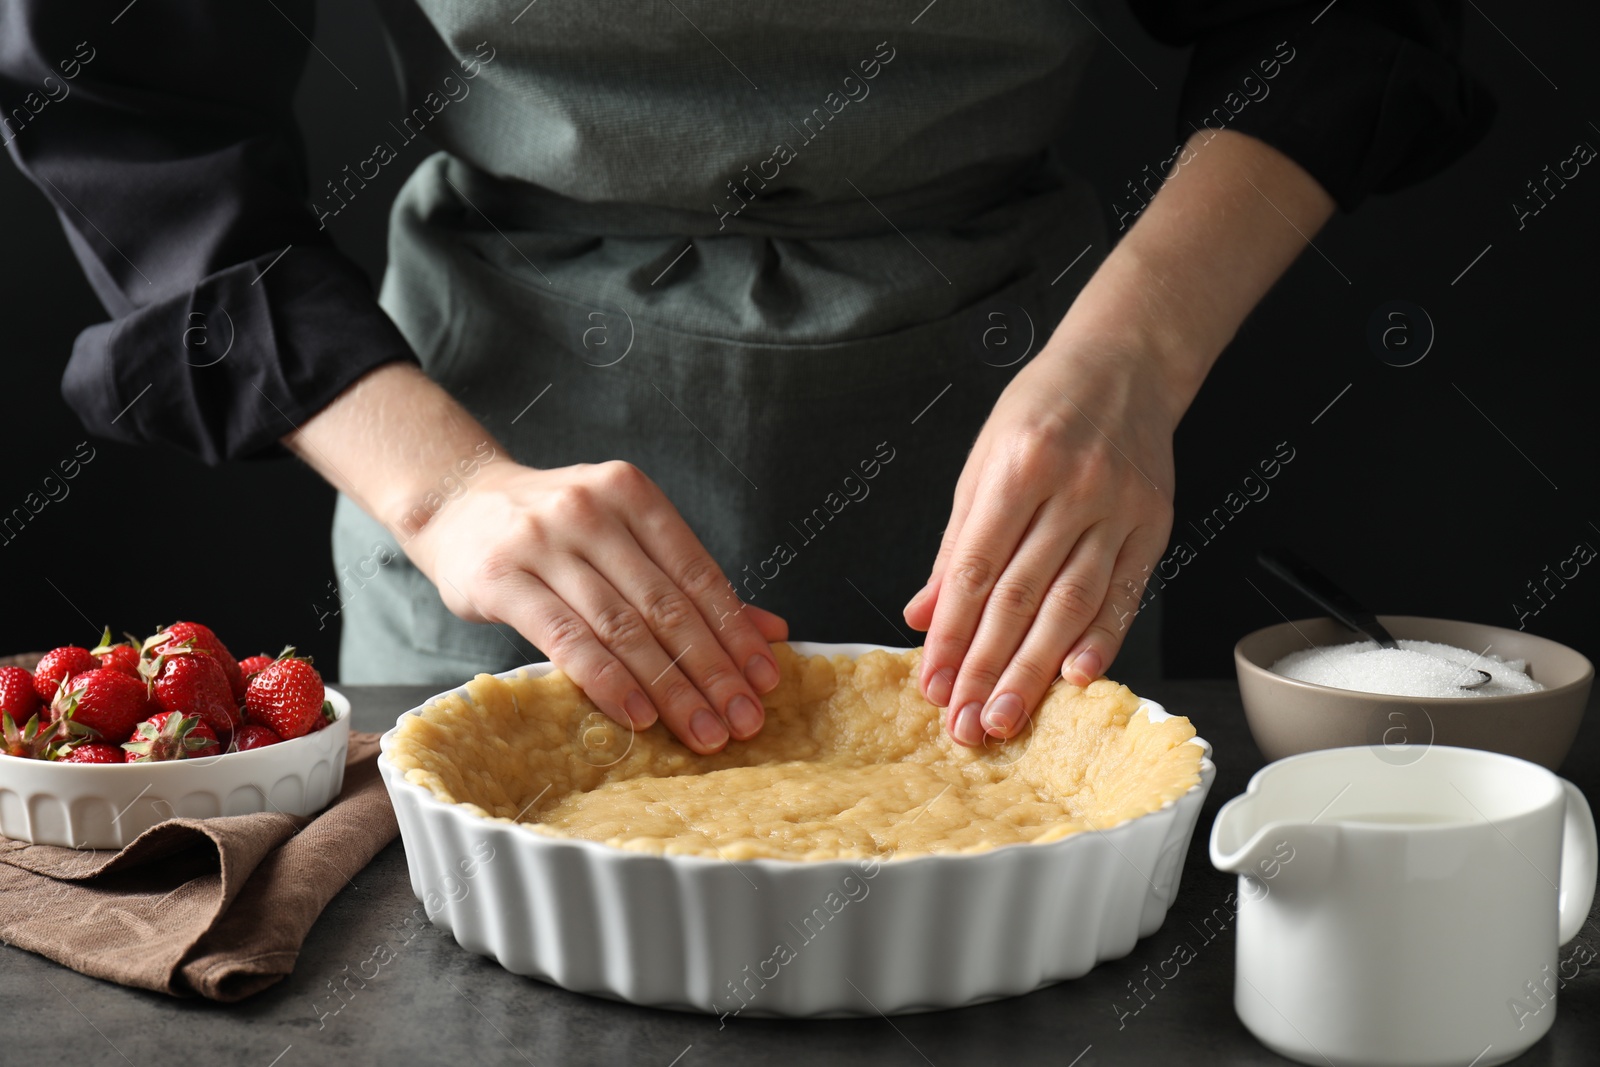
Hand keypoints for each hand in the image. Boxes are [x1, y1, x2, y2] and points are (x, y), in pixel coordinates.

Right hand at [406, 458, 788, 753]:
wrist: (456, 503)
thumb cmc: (554, 529)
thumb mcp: (624, 536)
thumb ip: (690, 581)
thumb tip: (772, 631)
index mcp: (633, 495)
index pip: (698, 573)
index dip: (736, 632)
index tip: (765, 682)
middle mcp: (591, 510)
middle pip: (666, 605)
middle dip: (711, 670)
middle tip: (743, 721)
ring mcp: (543, 541)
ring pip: (621, 627)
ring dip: (668, 687)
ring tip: (701, 730)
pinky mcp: (501, 578)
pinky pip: (565, 639)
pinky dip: (607, 680)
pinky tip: (637, 714)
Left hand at [903, 344, 1175, 745]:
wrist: (1126, 364)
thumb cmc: (1043, 409)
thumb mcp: (983, 461)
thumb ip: (956, 543)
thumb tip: (922, 613)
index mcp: (1018, 468)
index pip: (975, 569)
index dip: (951, 633)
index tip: (932, 683)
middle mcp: (1071, 489)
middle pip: (1021, 597)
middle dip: (987, 667)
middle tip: (965, 723)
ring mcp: (1118, 509)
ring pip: (1071, 605)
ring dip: (1036, 669)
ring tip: (1007, 716)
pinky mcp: (1154, 525)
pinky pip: (1124, 594)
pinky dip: (1101, 641)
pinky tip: (1076, 679)